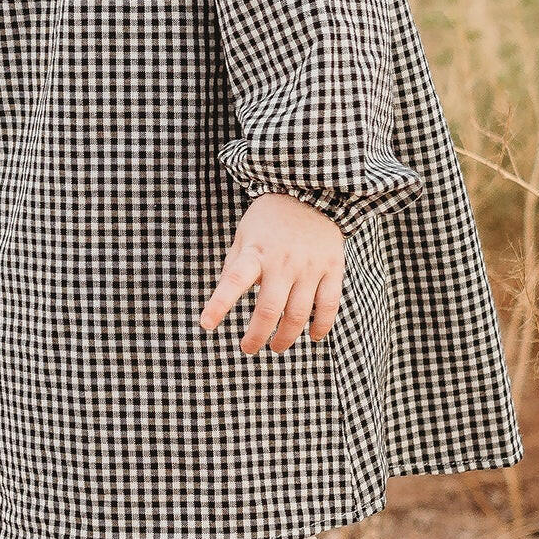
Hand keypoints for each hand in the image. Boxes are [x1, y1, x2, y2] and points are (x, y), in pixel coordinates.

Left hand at [200, 195, 344, 355]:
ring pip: (298, 314)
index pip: (233, 281)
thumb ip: (234, 264)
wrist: (312, 190)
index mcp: (255, 252)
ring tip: (276, 346)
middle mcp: (282, 261)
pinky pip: (328, 305)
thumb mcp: (244, 234)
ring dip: (286, 337)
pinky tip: (313, 336)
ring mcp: (310, 266)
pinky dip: (321, 326)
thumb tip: (224, 295)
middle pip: (268, 310)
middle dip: (257, 336)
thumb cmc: (270, 218)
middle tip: (248, 348)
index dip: (218, 305)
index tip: (206, 325)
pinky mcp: (332, 268)